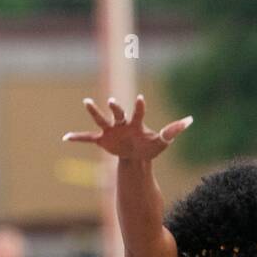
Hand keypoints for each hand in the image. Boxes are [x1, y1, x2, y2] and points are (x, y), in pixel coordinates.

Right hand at [63, 95, 191, 159]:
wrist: (137, 157)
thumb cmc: (150, 146)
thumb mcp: (162, 141)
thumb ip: (173, 130)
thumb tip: (190, 120)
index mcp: (136, 122)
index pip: (138, 112)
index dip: (139, 106)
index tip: (140, 98)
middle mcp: (122, 123)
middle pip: (117, 112)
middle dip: (115, 107)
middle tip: (112, 100)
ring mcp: (111, 130)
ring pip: (101, 119)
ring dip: (94, 111)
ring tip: (87, 102)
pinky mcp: (102, 139)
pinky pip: (88, 138)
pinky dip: (78, 138)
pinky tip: (65, 138)